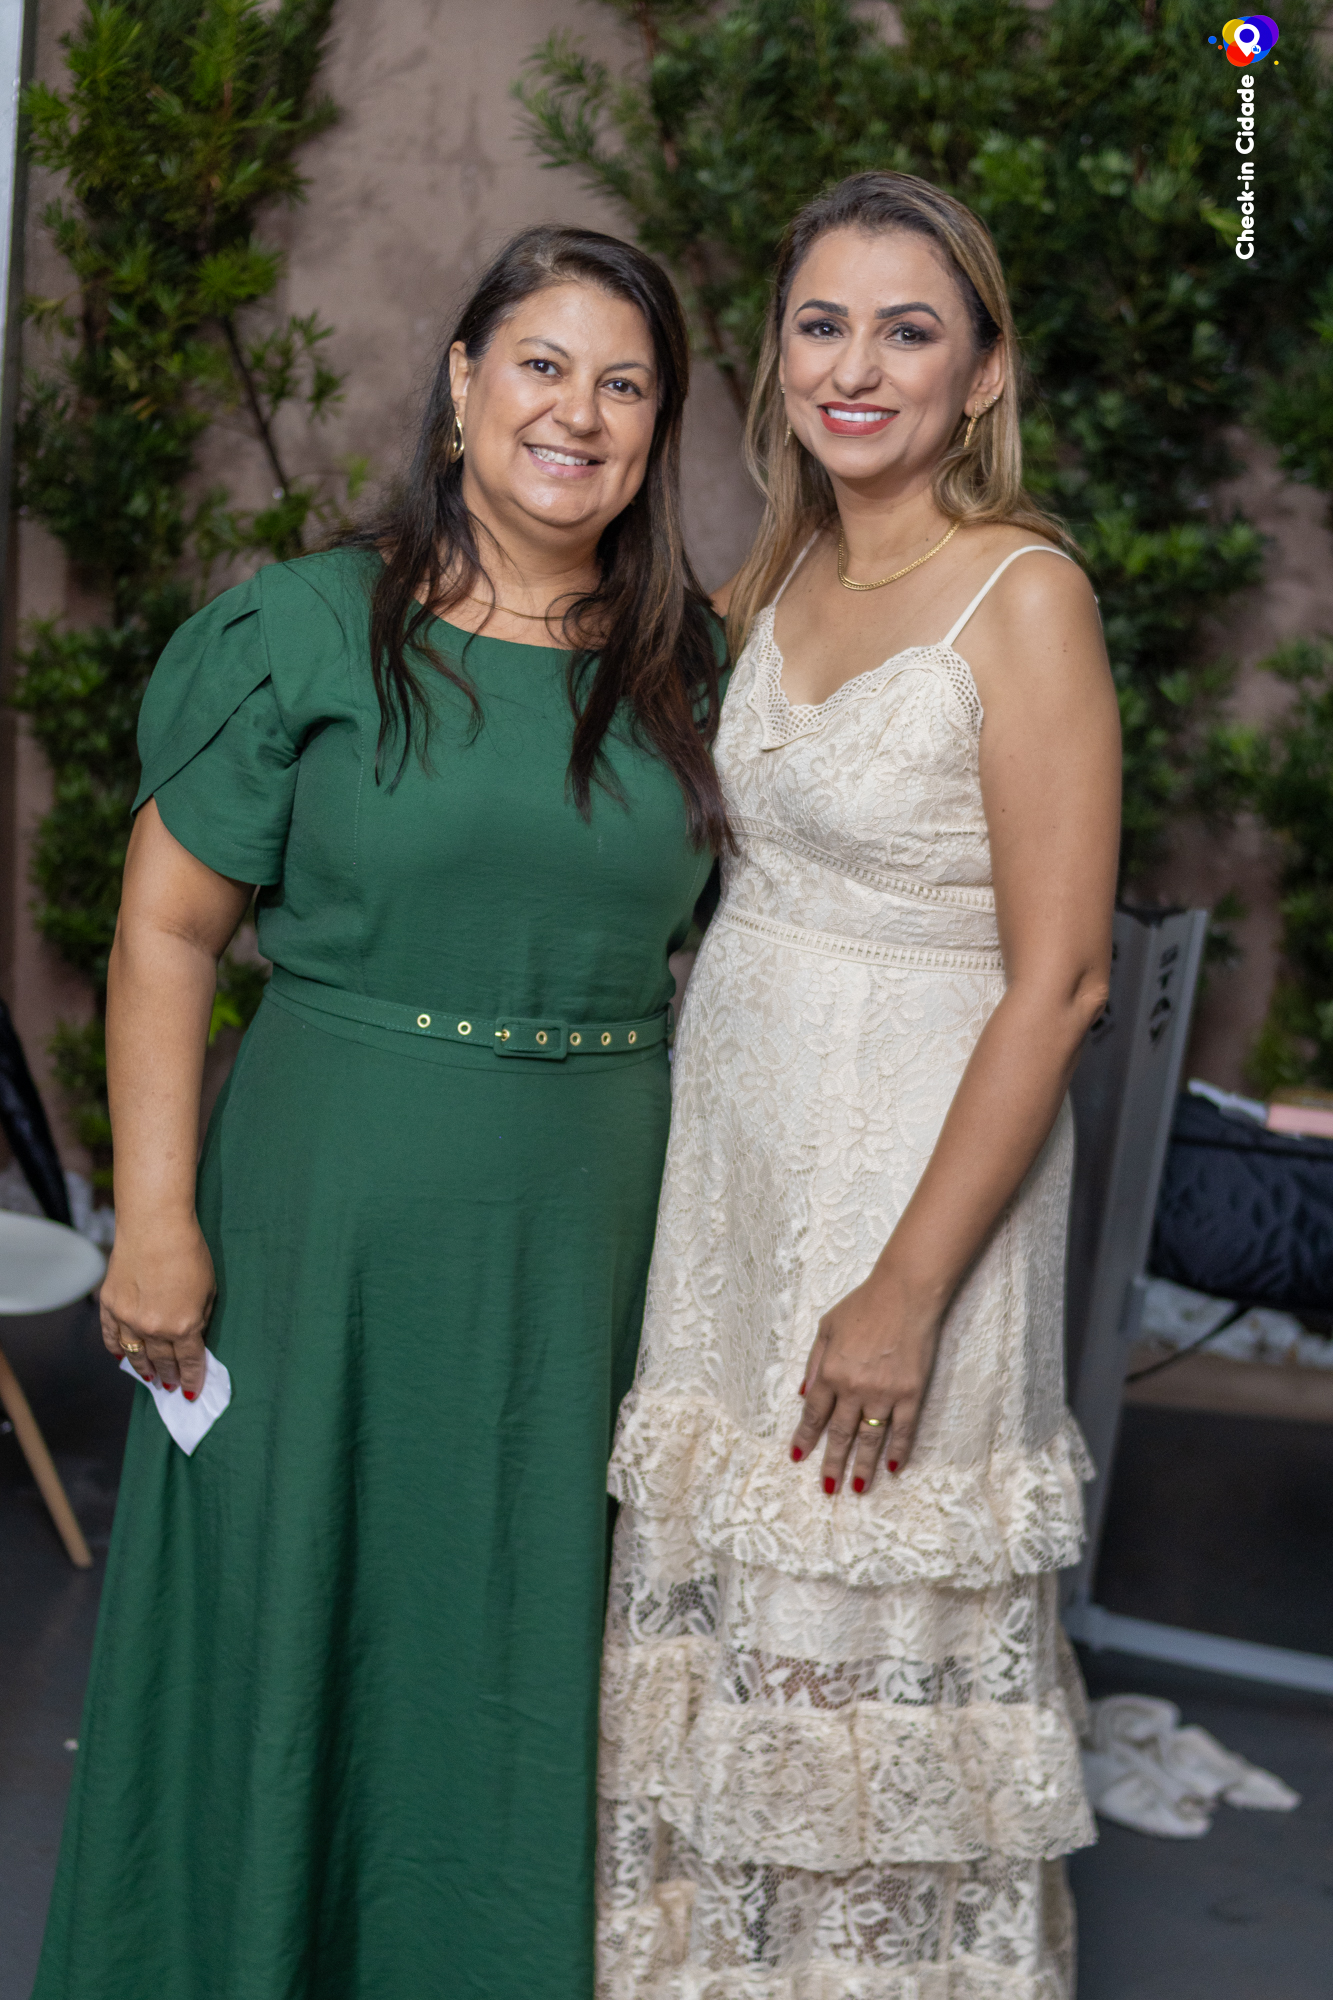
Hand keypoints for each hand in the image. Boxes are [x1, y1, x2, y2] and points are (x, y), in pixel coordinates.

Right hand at [99, 1218, 214, 1397]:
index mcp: (183, 1326)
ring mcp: (128, 1318)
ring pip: (134, 1354)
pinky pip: (111, 1336)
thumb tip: (192, 1336)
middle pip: (162, 1360)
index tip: (192, 1391)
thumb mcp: (209, 1289)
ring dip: (143, 1368)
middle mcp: (154, 1329)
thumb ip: (200, 1317)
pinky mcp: (109, 1305)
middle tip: (170, 1386)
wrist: (155, 1226)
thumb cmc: (190, 1253)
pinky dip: (115, 1349)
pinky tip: (120, 1357)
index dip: (191, 1378)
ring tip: (149, 1377)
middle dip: (168, 1376)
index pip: (189, 1361)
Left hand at [789, 1268, 942, 1494]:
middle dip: (832, 1463)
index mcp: (830, 1372)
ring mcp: (884, 1393)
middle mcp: (854, 1388)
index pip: (814, 1414)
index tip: (798, 1458)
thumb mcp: (826, 1327)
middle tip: (828, 1488)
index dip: (805, 1438)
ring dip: (862, 1465)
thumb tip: (802, 1393)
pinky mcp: (910, 1393)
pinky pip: (904, 1429)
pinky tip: (893, 1466)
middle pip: (840, 1433)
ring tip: (858, 1488)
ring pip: (870, 1438)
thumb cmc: (863, 1305)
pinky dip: (899, 1449)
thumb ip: (814, 1362)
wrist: (905, 1294)